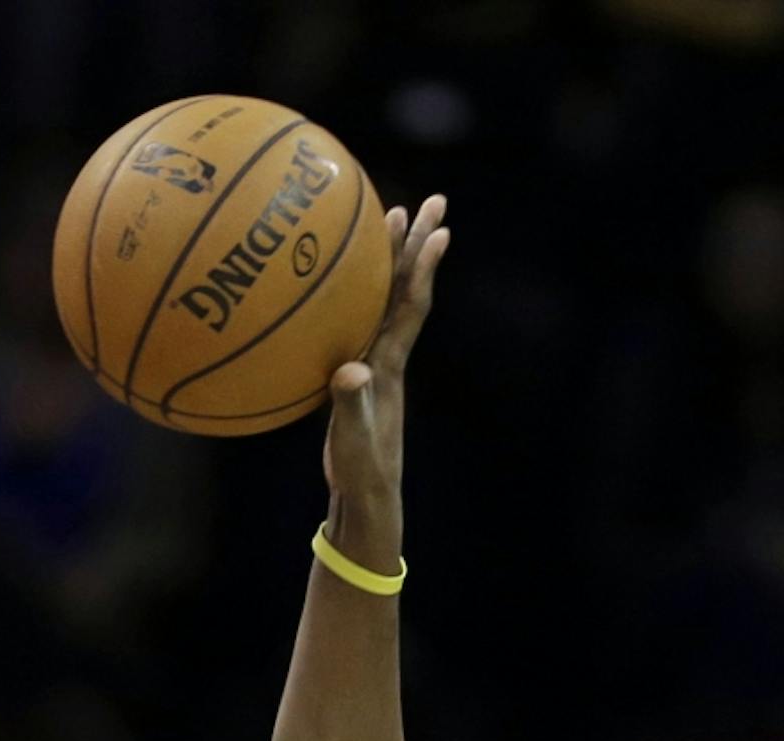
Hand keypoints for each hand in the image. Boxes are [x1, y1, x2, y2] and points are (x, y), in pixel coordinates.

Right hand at [321, 192, 450, 509]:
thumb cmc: (360, 472)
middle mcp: (386, 356)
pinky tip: (341, 279)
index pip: (411, 307)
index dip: (426, 269)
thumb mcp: (353, 440)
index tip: (441, 230)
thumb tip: (349, 372)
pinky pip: (359, 320)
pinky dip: (357, 293)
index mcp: (388, 365)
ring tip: (391, 218)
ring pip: (383, 300)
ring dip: (390, 260)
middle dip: (416, 244)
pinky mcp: (355, 376)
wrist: (364, 496)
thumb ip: (351, 406)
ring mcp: (372, 364)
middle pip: (404, 289)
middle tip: (429, 200)